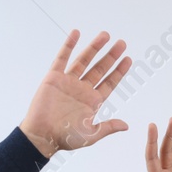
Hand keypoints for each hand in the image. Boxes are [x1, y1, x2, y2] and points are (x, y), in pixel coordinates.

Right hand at [19, 30, 131, 158]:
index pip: (109, 82)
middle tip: (122, 44)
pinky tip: (76, 33)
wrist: (42, 136)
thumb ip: (108, 127)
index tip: (128, 59)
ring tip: (105, 35)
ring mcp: (68, 82)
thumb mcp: (91, 135)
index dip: (119, 71)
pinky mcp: (54, 77)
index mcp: (92, 101)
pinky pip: (62, 58)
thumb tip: (126, 126)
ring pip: (84, 60)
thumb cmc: (65, 138)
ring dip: (94, 47)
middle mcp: (82, 89)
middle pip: (100, 69)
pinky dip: (68, 45)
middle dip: (111, 56)